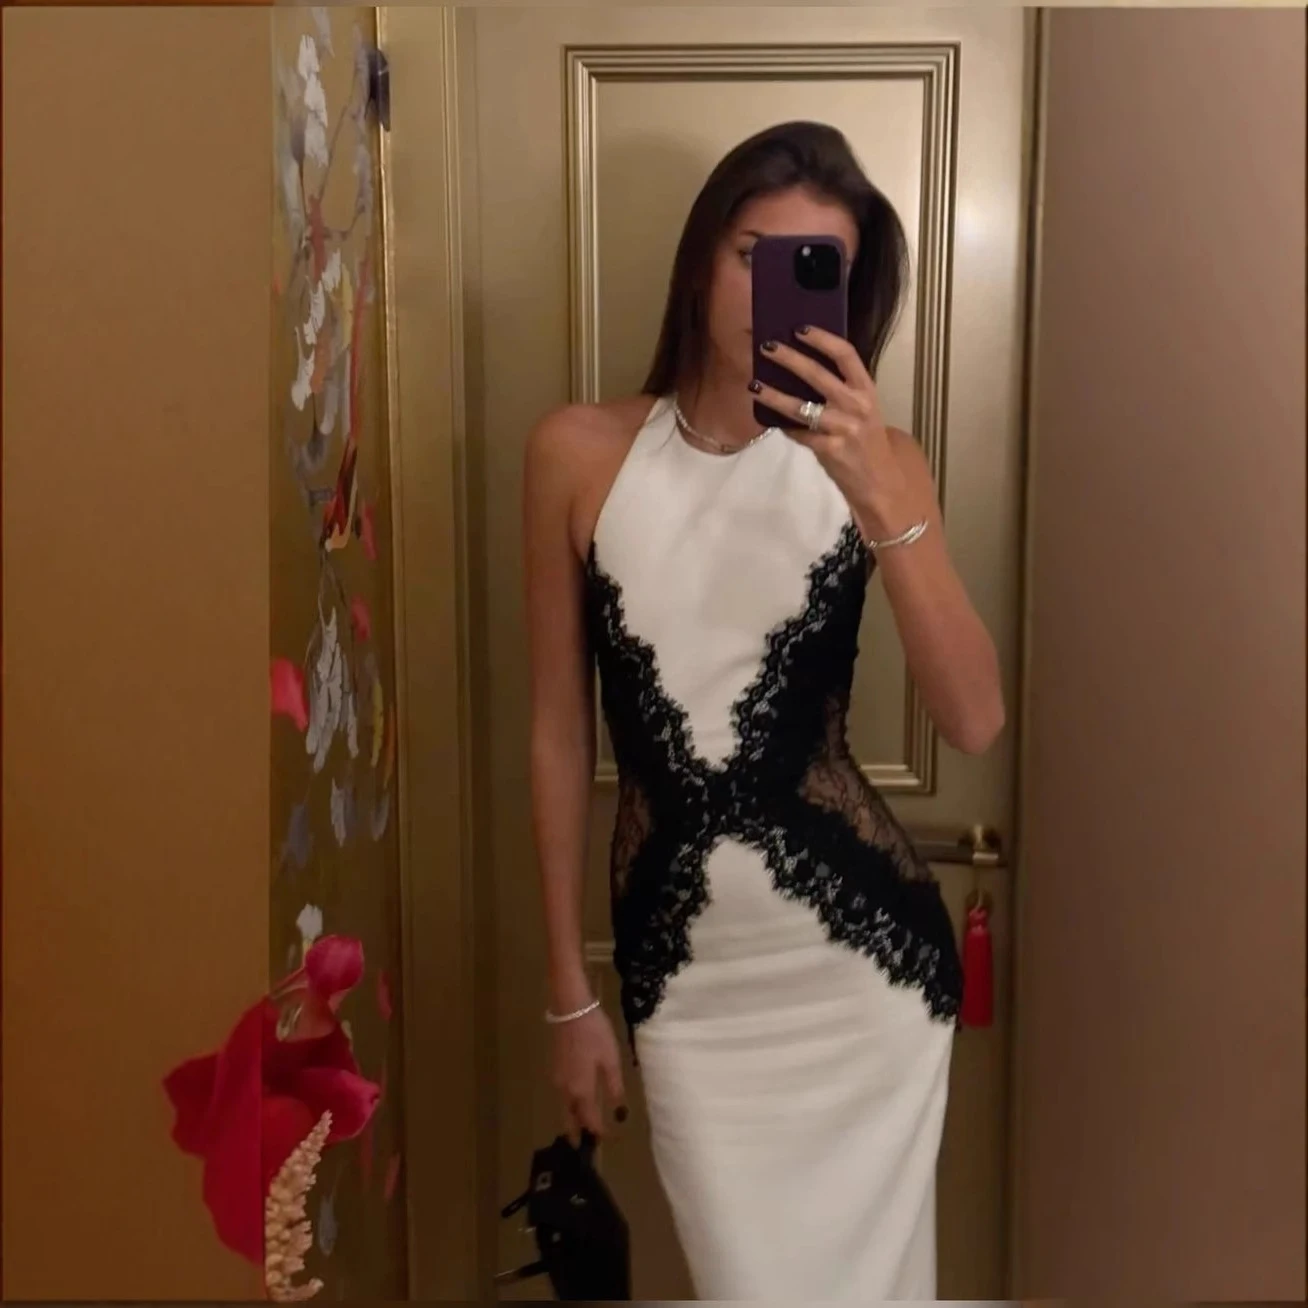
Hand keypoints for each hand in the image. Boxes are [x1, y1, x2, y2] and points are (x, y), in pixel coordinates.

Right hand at [550, 1004, 627, 1142]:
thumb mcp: (610, 1059)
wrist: (571, 1010)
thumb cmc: (594, 1033)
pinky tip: (576, 1102)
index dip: (599, 1132)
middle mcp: (566, 1090)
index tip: (608, 1139)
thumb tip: (619, 1109)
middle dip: (576, 1133)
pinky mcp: (555, 1068)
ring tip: (582, 1128)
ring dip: (572, 1120)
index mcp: (581, 1090)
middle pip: (569, 1119)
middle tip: (583, 1146)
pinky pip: (561, 1096)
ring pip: (563, 1108)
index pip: (590, 1120)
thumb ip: (614, 1086)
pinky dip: (568, 1105)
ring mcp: (557, 1079)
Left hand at [750, 326, 920, 539]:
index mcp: (866, 389)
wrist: (881, 481)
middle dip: (789, 358)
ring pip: (801, 407)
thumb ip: (840, 390)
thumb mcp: (862, 409)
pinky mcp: (830, 450)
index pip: (845, 355)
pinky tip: (770, 419)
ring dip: (774, 395)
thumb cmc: (866, 440)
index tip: (799, 328)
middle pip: (818, 375)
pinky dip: (783, 426)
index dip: (822, 339)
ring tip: (754, 385)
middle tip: (767, 347)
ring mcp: (843, 429)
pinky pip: (799, 433)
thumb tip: (801, 369)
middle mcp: (856, 405)